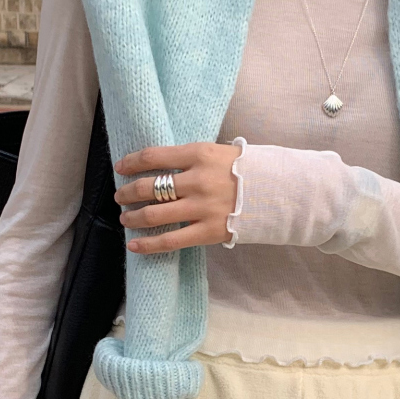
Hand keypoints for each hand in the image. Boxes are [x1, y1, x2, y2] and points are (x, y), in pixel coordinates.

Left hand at [113, 142, 242, 253]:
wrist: (279, 193)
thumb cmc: (248, 171)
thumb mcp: (219, 153)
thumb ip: (191, 159)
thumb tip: (161, 167)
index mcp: (199, 154)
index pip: (154, 156)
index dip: (131, 162)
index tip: (120, 167)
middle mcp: (197, 180)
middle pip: (149, 186)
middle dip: (128, 192)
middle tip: (121, 197)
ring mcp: (201, 207)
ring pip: (154, 214)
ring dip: (133, 217)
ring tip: (125, 218)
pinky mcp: (207, 231)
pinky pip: (170, 240)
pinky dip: (148, 244)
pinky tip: (134, 245)